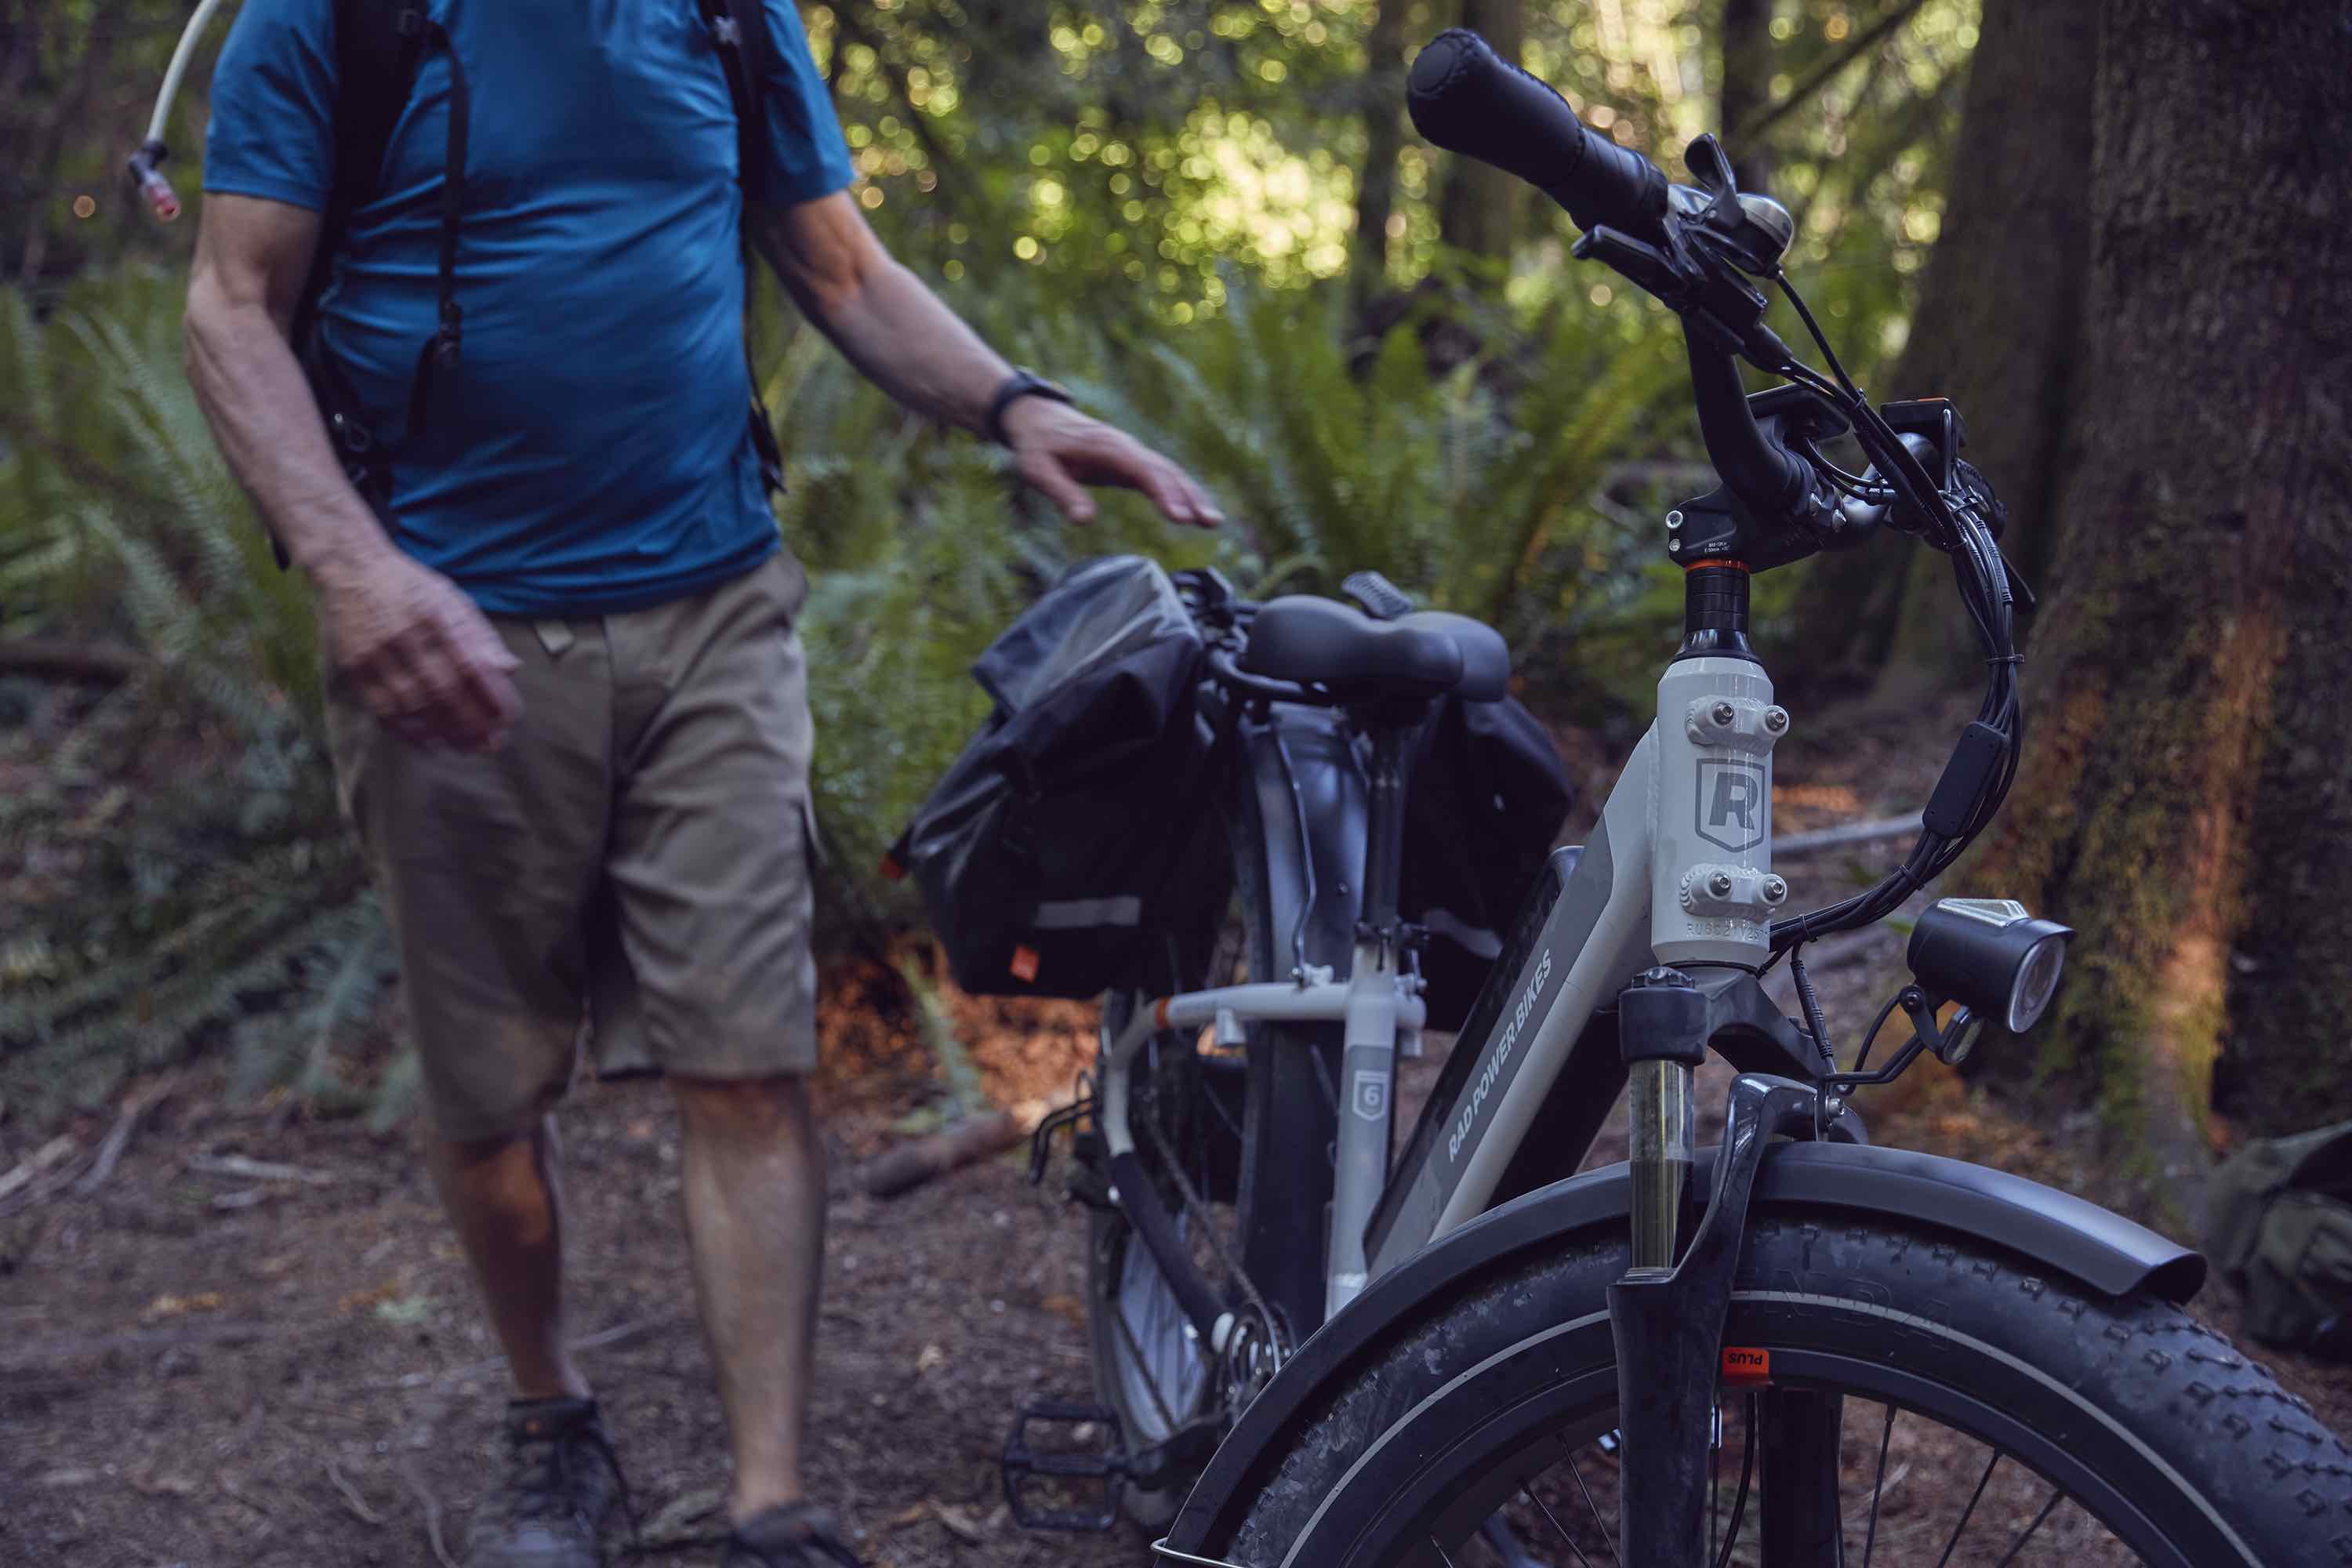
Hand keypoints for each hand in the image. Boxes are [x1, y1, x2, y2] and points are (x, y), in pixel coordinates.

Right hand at [316, 546, 521, 752]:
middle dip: (473, 722)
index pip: (472, 663)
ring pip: (414, 705)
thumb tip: (511, 669)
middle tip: (494, 743)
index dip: (493, 695)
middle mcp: (406, 634)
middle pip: (445, 690)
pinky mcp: (355, 666)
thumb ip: (481, 635)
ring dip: (445, 732)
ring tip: (469, 748)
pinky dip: (408, 732)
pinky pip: (382, 709)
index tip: (509, 717)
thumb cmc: (412, 587)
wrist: (351, 568)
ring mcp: (376, 651)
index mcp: (437, 613)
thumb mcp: (452, 599)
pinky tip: (430, 744)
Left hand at [1001, 397, 1223, 528]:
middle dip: (1189, 496)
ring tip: (1213, 522)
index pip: (1142, 470)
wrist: (1038, 419)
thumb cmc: (1037, 445)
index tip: (1179, 516)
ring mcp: (1132, 453)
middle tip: (1209, 522)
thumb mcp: (1039, 470)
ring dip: (1193, 495)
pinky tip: (1196, 512)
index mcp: (1107, 446)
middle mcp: (1126, 447)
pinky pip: (1163, 476)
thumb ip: (1062, 492)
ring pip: (1170, 472)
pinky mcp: (1132, 462)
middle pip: (1165, 471)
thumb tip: (1085, 520)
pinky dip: (1182, 492)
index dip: (1163, 493)